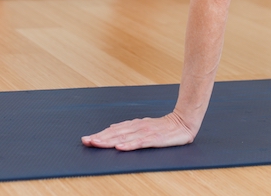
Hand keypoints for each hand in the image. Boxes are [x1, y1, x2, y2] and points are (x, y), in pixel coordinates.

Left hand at [81, 112, 195, 150]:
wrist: (184, 122)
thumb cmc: (164, 126)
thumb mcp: (144, 125)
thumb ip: (129, 127)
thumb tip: (111, 127)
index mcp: (134, 125)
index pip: (114, 130)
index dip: (100, 135)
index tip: (87, 139)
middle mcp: (138, 127)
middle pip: (116, 134)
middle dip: (100, 138)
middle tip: (87, 141)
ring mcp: (146, 132)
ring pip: (125, 138)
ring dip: (110, 141)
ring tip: (97, 144)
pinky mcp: (155, 139)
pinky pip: (140, 143)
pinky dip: (129, 145)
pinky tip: (120, 148)